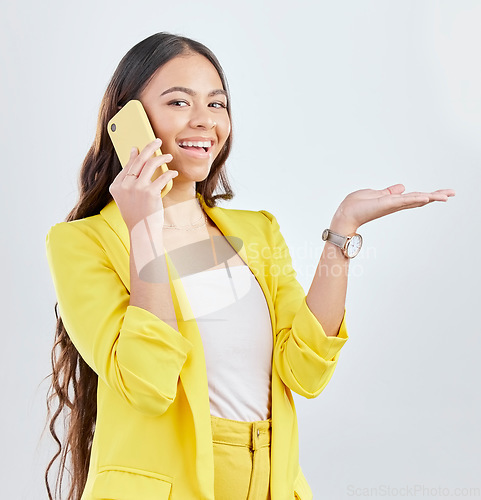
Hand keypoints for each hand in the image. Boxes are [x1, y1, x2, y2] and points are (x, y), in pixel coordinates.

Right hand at [109, 138, 178, 232]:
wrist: (142, 231)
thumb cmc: (137, 215)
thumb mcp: (127, 198)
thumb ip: (128, 182)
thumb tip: (135, 158)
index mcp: (116, 187)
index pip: (127, 166)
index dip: (135, 155)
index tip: (139, 148)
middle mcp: (125, 185)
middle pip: (138, 160)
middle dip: (149, 147)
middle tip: (157, 141)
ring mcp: (137, 188)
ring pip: (150, 164)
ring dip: (161, 157)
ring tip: (168, 156)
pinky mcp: (150, 192)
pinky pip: (162, 177)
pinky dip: (170, 173)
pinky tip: (173, 173)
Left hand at [330, 184, 455, 233]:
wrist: (345, 215)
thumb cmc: (355, 206)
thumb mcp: (374, 194)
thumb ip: (388, 191)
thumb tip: (402, 187)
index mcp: (393, 201)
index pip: (414, 197)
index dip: (429, 195)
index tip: (444, 193)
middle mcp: (395, 204)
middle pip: (420, 199)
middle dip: (436, 196)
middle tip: (453, 193)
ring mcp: (391, 205)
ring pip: (415, 199)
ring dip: (431, 196)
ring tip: (446, 195)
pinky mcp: (386, 204)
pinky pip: (403, 200)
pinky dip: (415, 198)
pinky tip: (427, 197)